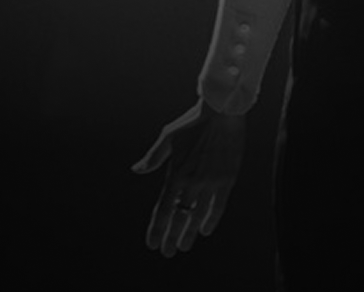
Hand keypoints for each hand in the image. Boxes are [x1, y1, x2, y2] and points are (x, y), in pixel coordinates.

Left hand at [132, 98, 245, 256]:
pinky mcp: (227, 179)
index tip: (152, 243)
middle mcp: (192, 181)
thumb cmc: (193, 122)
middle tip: (168, 251)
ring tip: (184, 245)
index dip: (157, 230)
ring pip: (198, 216)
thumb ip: (153, 157)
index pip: (163, 210)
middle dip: (172, 238)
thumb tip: (137, 169)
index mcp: (176, 173)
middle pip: (180, 218)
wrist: (222, 112)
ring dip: (189, 233)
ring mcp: (211, 182)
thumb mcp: (168, 136)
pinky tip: (205, 229)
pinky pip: (218, 206)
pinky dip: (211, 220)